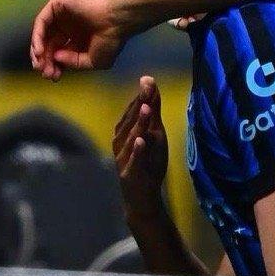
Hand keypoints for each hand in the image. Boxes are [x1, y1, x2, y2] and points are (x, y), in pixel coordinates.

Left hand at [30, 0, 128, 79]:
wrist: (118, 20)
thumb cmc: (111, 40)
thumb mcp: (94, 61)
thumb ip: (74, 62)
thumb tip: (56, 57)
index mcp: (78, 37)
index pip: (59, 52)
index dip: (54, 65)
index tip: (53, 77)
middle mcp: (68, 25)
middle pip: (50, 44)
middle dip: (46, 60)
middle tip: (45, 73)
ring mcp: (62, 14)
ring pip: (43, 33)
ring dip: (39, 50)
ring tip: (41, 64)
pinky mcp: (58, 3)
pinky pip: (42, 21)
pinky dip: (38, 36)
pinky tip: (40, 51)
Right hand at [113, 76, 168, 217]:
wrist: (141, 196)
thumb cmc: (146, 162)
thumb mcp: (154, 135)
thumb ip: (152, 112)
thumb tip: (150, 84)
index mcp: (124, 131)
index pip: (133, 110)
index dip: (141, 95)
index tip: (148, 80)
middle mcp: (121, 142)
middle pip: (130, 121)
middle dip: (139, 104)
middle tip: (146, 87)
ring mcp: (124, 158)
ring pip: (131, 139)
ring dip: (138, 123)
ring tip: (146, 109)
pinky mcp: (129, 173)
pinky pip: (133, 160)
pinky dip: (136, 151)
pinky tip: (140, 141)